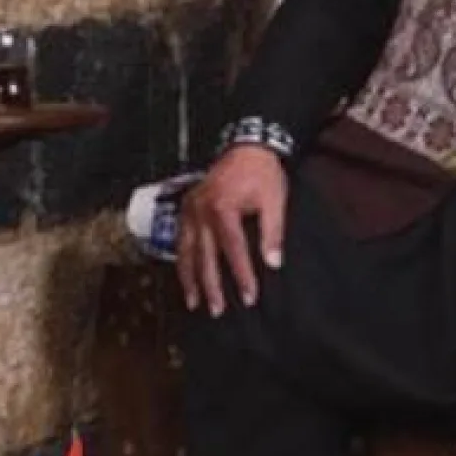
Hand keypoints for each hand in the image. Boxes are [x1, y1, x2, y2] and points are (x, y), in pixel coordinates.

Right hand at [176, 145, 287, 316]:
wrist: (247, 145)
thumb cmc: (262, 173)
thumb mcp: (274, 200)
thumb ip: (272, 233)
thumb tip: (273, 263)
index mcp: (223, 208)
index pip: (232, 250)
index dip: (242, 275)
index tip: (249, 296)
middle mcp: (201, 210)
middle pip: (205, 256)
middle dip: (211, 286)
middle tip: (218, 310)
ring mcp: (190, 208)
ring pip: (186, 250)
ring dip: (189, 278)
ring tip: (194, 302)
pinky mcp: (187, 206)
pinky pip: (181, 238)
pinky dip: (182, 258)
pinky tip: (185, 275)